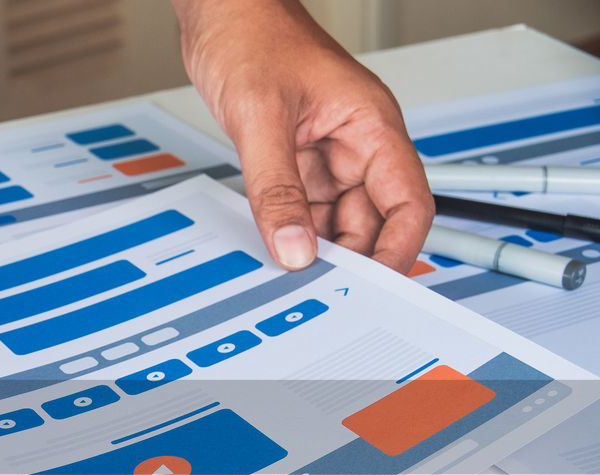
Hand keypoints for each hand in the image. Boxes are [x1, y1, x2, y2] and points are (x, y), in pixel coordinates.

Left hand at [170, 0, 432, 273]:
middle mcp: (354, 145)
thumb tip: (293, 248)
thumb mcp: (261, 118)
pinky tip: (274, 251)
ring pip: (333, 220)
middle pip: (370, 220)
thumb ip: (276, 189)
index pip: (408, 201)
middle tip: (321, 292)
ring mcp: (324, 155)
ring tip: (292, 279)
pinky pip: (300, 208)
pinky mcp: (293, 160)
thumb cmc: (252, 37)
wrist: (219, 14)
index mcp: (371, 126)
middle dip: (350, 257)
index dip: (399, 248)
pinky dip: (289, 232)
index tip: (378, 286)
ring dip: (315, 249)